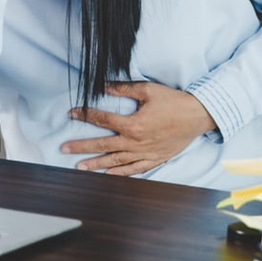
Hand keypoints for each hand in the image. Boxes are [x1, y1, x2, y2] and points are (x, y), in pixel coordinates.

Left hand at [62, 82, 216, 175]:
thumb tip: (104, 86)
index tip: (72, 113)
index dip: (85, 115)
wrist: (197, 115)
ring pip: (115, 161)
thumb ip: (124, 88)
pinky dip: (120, 173)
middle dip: (82, 147)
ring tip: (79, 167)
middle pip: (103, 145)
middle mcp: (135, 142)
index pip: (102, 119)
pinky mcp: (154, 159)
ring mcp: (144, 153)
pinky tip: (108, 174)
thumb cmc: (174, 101)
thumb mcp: (148, 90)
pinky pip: (134, 169)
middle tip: (64, 149)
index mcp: (132, 124)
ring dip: (96, 164)